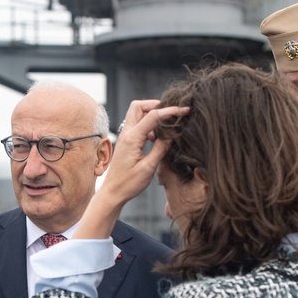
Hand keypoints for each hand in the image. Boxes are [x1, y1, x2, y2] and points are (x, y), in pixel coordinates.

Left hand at [75, 101, 188, 239]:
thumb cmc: (128, 184)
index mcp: (132, 139)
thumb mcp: (148, 168)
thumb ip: (161, 149)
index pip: (153, 116)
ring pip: (137, 114)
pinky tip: (156, 137)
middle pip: (138, 106)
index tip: (184, 110)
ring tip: (166, 126)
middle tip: (171, 113)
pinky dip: (148, 124)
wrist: (113, 193)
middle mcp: (126, 134)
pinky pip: (137, 125)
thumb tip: (171, 136)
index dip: (170, 111)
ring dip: (151, 114)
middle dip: (155, 104)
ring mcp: (125, 137)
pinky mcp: (126, 142)